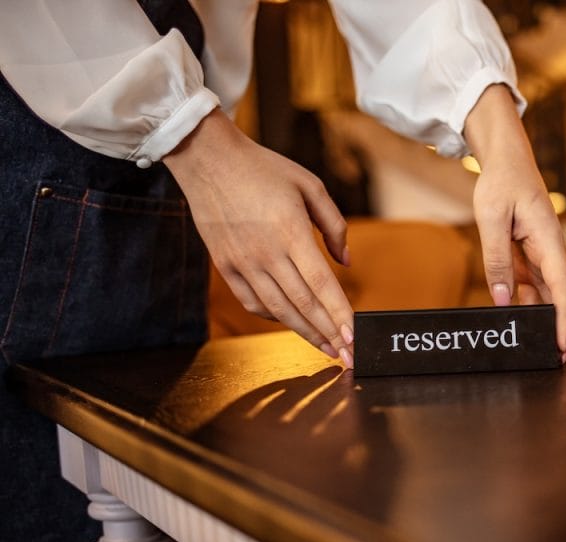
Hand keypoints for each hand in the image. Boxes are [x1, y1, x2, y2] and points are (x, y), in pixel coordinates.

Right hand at [164, 109, 353, 364]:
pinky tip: (291, 323)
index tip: (354, 337)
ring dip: (304, 332)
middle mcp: (266, 252)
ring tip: (326, 347)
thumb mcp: (310, 186)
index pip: (321, 284)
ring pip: (278, 309)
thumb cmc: (264, 168)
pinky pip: (252, 301)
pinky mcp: (225, 265)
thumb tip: (346, 262)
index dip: (340, 315)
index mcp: (291, 231)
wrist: (208, 159)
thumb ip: (334, 225)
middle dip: (329, 334)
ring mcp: (242, 262)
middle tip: (348, 355)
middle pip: (303, 304)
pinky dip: (273, 317)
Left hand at [466, 86, 565, 361]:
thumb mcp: (490, 218)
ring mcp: (547, 254)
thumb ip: (496, 260)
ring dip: (556, 318)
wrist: (507, 161)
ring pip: (560, 293)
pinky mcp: (535, 255)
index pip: (563, 286)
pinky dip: (538, 305)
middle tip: (560, 355)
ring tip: (543, 344)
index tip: (562, 343)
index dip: (565, 317)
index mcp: (548, 239)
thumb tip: (503, 300)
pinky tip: (523, 317)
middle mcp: (554, 249)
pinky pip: (542, 285)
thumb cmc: (500, 183)